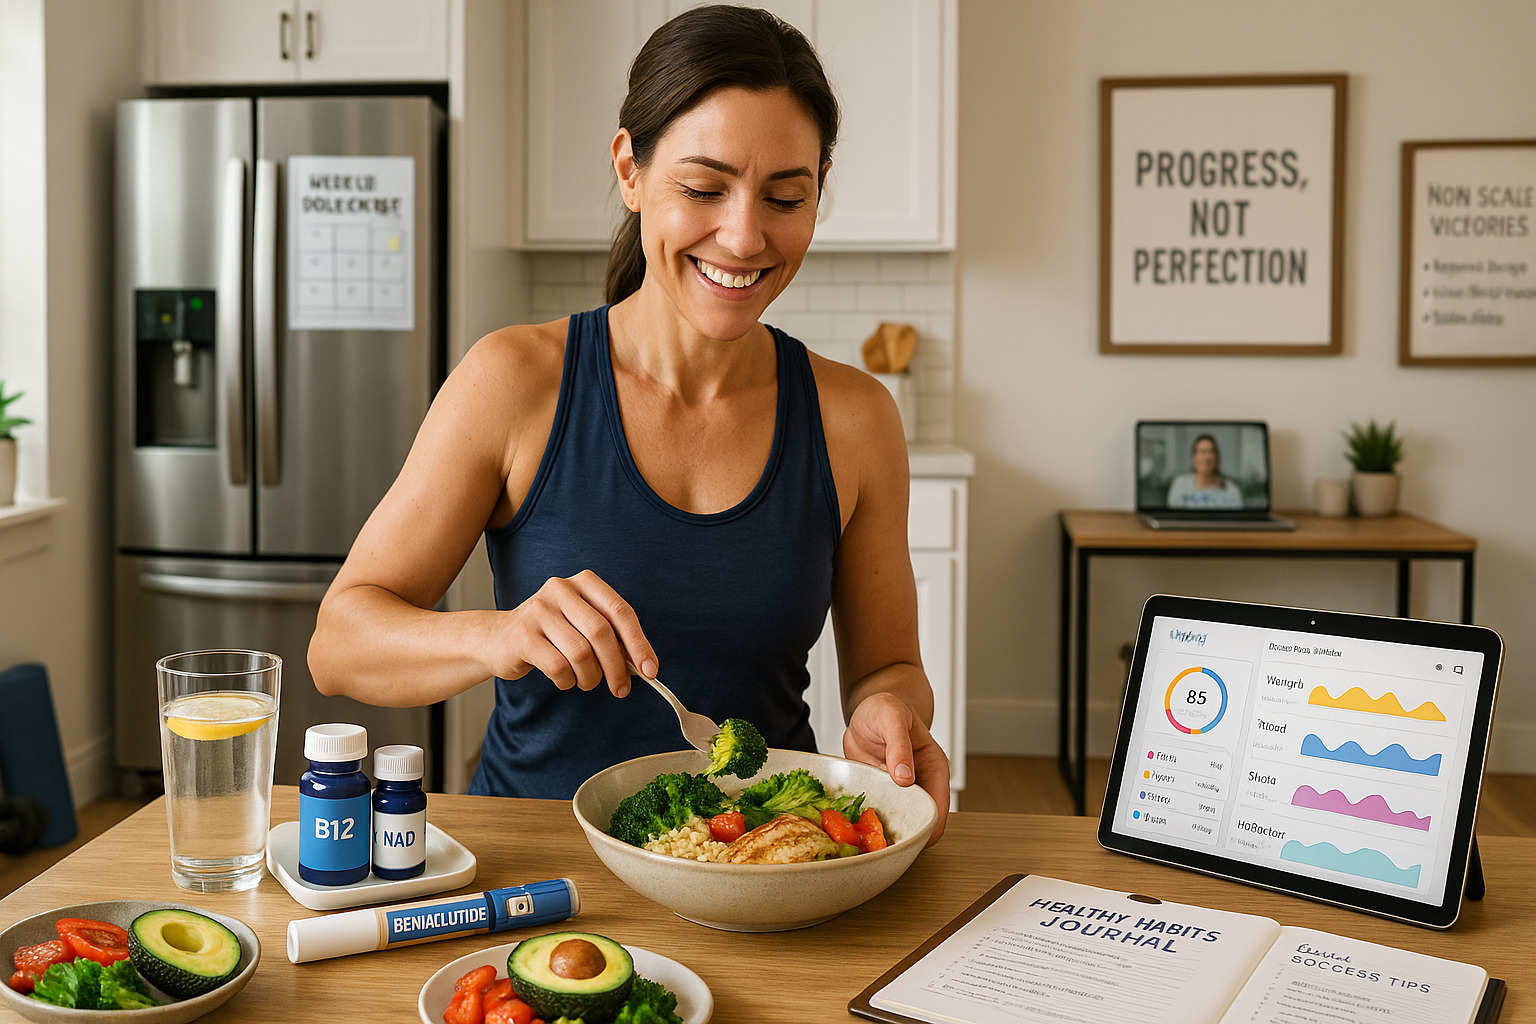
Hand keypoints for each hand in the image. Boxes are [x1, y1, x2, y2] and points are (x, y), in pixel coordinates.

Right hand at [496, 570, 656, 695]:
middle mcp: (561, 589)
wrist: (498, 639)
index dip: (639, 643)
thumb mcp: (582, 624)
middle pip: (602, 633)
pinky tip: (564, 679)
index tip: (650, 670)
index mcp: (583, 583)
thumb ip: (611, 636)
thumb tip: (643, 665)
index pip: (620, 611)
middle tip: (620, 689)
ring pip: (581, 653)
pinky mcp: (523, 635)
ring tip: (586, 681)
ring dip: (590, 677)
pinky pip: (559, 667)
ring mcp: (538, 609)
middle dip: (617, 668)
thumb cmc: (551, 635)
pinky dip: (567, 681)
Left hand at [843, 691, 949, 844]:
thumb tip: (905, 778)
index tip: (907, 838)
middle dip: (903, 835)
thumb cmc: (887, 709)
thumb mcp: (892, 719)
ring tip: (865, 836)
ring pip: (898, 822)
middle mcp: (920, 784)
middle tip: (880, 842)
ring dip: (883, 830)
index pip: (938, 809)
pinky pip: (877, 814)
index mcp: (934, 768)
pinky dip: (868, 821)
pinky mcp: (881, 793)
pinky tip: (855, 823)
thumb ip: (899, 746)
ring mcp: (899, 792)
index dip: (926, 828)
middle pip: (919, 823)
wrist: (869, 710)